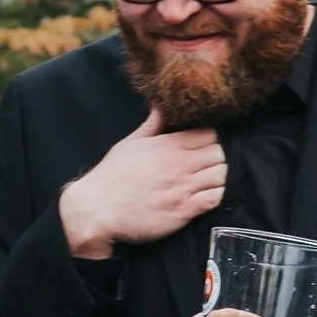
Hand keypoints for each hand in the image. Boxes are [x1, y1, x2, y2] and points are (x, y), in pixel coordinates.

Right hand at [58, 109, 227, 258]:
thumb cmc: (111, 177)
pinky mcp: (183, 211)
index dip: (209, 138)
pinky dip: (214, 197)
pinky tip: (203, 197)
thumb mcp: (130, 144)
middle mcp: (177, 165)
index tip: (202, 146)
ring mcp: (181, 189)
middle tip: (204, 165)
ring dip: (217, 178)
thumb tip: (161, 104)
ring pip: (220, 175)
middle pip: (218, 153)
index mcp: (166, 146)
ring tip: (205, 181)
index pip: (209, 133)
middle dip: (215, 158)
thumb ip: (152, 125)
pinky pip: (214, 199)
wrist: (96, 210)